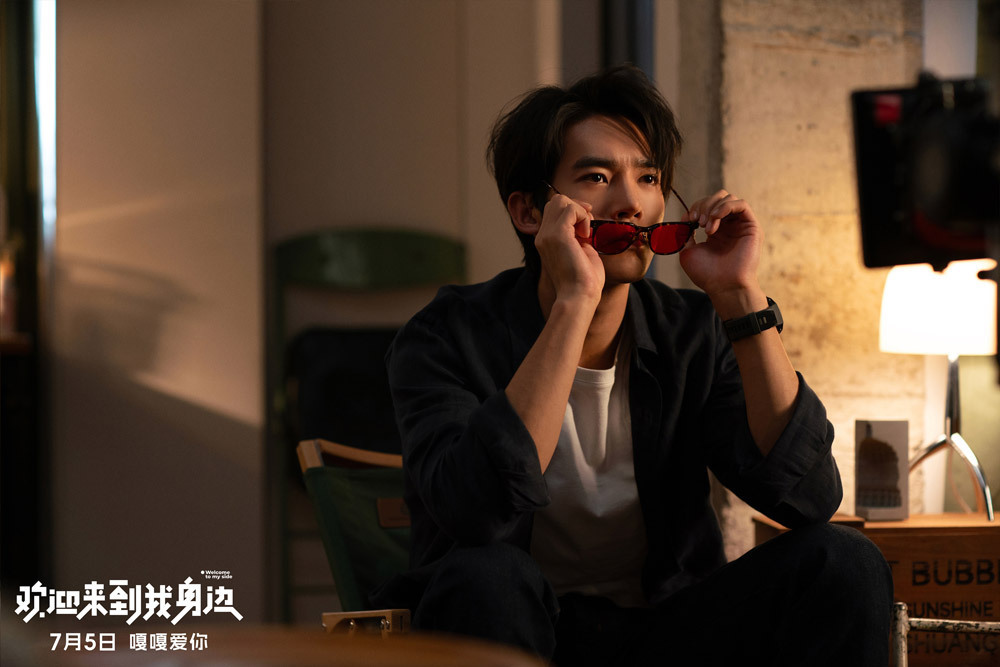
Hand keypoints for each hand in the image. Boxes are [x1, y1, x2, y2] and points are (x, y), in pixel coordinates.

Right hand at [535, 191, 604, 305]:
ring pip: (560, 200)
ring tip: (586, 232)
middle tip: (587, 227)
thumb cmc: (583, 281)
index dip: (573, 212)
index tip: (586, 226)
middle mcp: (542, 236)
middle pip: (555, 201)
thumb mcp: (579, 252)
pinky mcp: (557, 235)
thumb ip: (577, 237)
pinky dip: (582, 216)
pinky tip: (586, 235)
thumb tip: (584, 224)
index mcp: (546, 240)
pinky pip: (570, 209)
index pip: (553, 210)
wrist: (578, 297)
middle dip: (576, 207)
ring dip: (579, 211)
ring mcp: (547, 235)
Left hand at [678, 190, 762, 299]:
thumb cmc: (707, 274)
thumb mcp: (688, 251)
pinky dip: (725, 207)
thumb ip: (685, 234)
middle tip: (698, 221)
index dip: (696, 207)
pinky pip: (741, 204)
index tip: (689, 219)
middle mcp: (729, 225)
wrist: (723, 286)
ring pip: (728, 198)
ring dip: (713, 208)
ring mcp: (741, 225)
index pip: (707, 205)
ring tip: (706, 226)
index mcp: (716, 230)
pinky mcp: (751, 226)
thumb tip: (684, 217)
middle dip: (703, 205)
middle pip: (717, 197)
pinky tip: (714, 220)